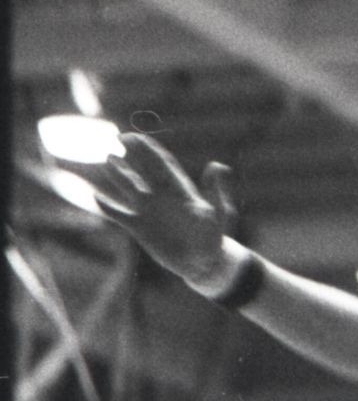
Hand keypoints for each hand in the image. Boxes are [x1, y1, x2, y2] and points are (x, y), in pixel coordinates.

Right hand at [89, 133, 241, 289]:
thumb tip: (217, 164)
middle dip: (133, 153)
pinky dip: (108, 207)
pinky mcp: (139, 228)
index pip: (163, 164)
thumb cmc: (214, 238)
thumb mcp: (218, 213)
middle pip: (144, 170)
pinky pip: (119, 214)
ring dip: (118, 174)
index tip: (136, 137)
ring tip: (108, 160)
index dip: (150, 149)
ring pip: (129, 188)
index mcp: (181, 191)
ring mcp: (149, 211)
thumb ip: (214, 190)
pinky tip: (96, 197)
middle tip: (119, 136)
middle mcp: (162, 197)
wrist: (203, 264)